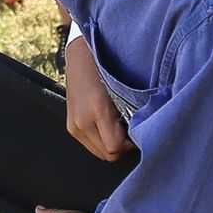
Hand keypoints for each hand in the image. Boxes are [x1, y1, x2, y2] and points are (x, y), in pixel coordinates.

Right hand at [65, 35, 134, 161]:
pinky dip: (102, 140)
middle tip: (131, 131)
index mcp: (97, 110)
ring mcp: (74, 126)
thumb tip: (142, 134)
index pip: (115, 148)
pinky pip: (91, 145)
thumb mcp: (123, 90)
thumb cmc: (107, 69)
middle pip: (107, 155)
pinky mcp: (71, 127)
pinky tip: (108, 126)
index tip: (139, 133)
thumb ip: (131, 115)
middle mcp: (81, 122)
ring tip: (119, 128)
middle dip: (122, 147)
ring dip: (111, 145)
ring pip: (99, 153)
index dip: (130, 145)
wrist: (81, 57)